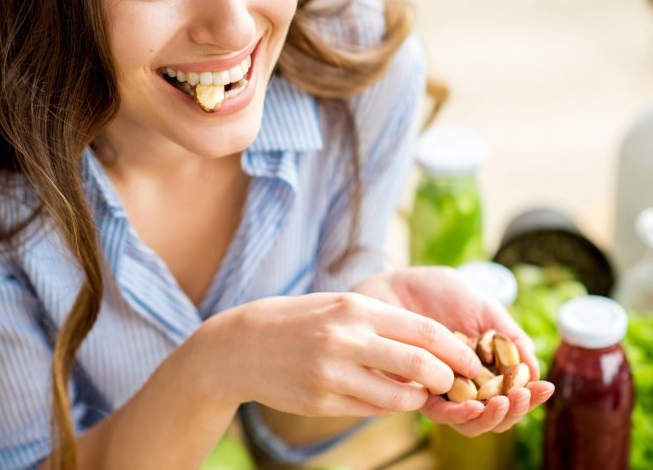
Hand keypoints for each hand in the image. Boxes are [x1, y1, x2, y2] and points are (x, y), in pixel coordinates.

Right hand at [193, 291, 482, 418]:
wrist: (242, 344)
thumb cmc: (298, 320)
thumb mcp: (339, 306)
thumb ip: (381, 323)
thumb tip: (428, 347)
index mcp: (356, 308)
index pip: (424, 331)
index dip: (457, 350)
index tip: (474, 362)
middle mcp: (346, 338)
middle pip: (420, 365)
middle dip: (447, 379)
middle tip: (454, 384)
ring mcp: (332, 373)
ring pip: (398, 396)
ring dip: (416, 398)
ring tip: (417, 392)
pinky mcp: (322, 401)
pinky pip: (370, 409)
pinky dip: (385, 406)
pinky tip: (382, 396)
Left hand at [353, 266, 554, 435]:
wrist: (396, 283)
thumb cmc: (439, 292)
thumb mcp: (483, 307)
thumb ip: (509, 336)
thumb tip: (535, 367)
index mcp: (485, 365)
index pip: (512, 392)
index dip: (531, 395)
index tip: (544, 387)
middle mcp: (464, 382)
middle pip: (494, 413)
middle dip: (514, 410)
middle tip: (522, 397)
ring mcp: (440, 388)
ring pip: (469, 421)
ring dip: (490, 417)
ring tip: (501, 403)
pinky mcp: (414, 391)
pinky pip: (438, 412)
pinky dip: (459, 413)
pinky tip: (473, 405)